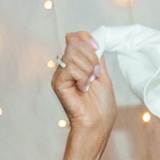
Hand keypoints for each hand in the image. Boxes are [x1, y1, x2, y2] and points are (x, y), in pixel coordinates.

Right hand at [52, 31, 116, 155]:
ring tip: (90, 85)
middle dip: (92, 57)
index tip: (98, 50)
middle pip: (75, 42)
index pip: (77, 37)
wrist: (98, 123)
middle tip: (95, 76)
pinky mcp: (57, 82)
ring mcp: (60, 73)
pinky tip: (83, 89)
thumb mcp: (102, 74)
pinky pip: (70, 68)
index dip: (89, 40)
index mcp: (76, 62)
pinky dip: (83, 78)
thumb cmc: (101, 104)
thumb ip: (96, 56)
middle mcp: (65, 65)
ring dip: (89, 70)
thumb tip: (91, 38)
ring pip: (74, 55)